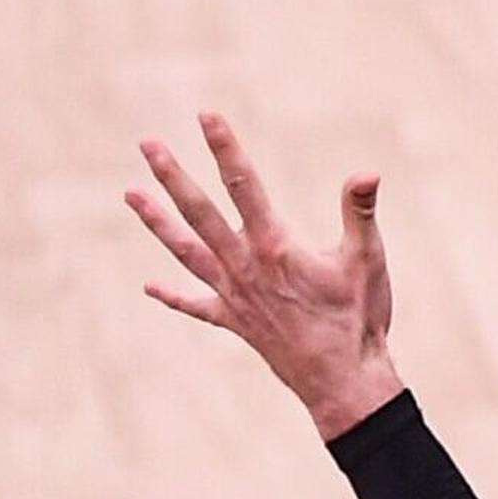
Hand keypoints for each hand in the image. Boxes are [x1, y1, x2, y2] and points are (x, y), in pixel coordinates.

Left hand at [127, 112, 401, 440]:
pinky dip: (174, 295)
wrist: (343, 383)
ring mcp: (235, 296)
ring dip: (157, 222)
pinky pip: (198, 305)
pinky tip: (150, 286)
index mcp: (275, 246)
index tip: (206, 116)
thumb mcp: (367, 260)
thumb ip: (360, 213)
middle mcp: (244, 267)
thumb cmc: (358, 319)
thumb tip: (366, 173)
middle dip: (173, 176)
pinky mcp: (235, 322)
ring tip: (130, 195)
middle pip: (200, 213)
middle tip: (148, 145)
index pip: (244, 185)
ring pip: (186, 251)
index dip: (225, 148)